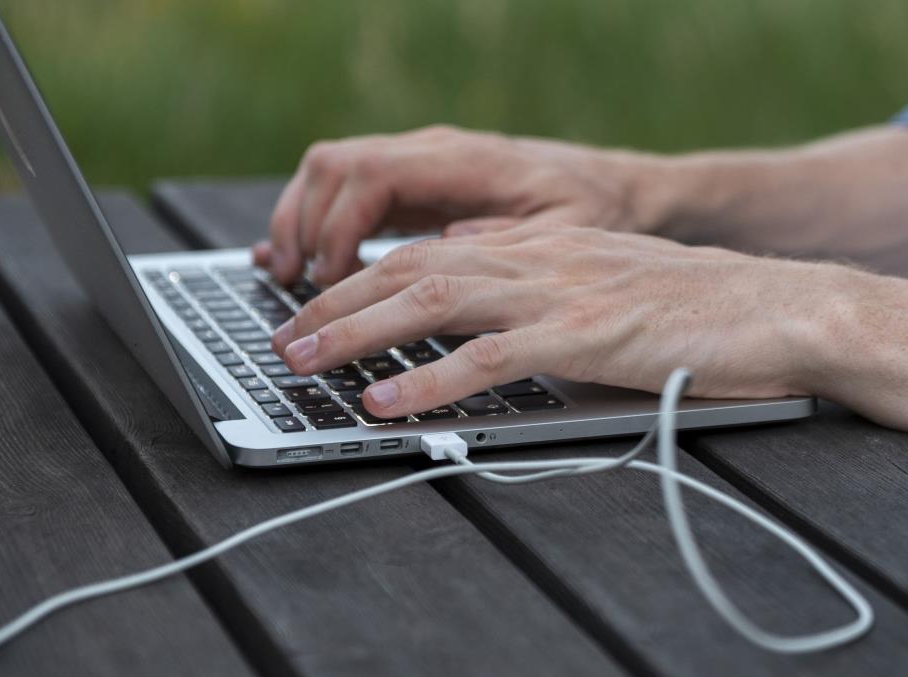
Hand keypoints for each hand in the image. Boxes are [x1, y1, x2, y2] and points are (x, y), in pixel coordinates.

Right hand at [255, 125, 660, 286]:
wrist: (618, 187)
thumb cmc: (599, 209)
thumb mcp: (571, 231)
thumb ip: (511, 238)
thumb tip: (446, 247)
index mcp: (467, 161)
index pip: (373, 176)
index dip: (339, 227)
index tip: (328, 280)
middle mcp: (435, 151)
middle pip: (335, 168)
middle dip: (303, 228)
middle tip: (294, 295)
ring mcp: (421, 163)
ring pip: (331, 173)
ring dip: (301, 224)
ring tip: (289, 283)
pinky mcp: (418, 184)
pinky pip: (348, 191)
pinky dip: (317, 223)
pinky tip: (299, 262)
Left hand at [268, 224, 872, 418]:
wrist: (787, 308)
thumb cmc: (709, 312)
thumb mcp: (613, 285)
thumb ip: (546, 286)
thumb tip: (481, 290)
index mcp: (547, 245)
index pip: (431, 250)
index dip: (363, 277)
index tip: (316, 307)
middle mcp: (542, 257)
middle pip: (413, 268)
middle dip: (337, 301)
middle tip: (282, 338)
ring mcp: (562, 293)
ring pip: (434, 300)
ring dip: (359, 334)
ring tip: (304, 363)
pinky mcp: (586, 337)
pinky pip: (489, 357)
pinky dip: (428, 381)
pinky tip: (386, 404)